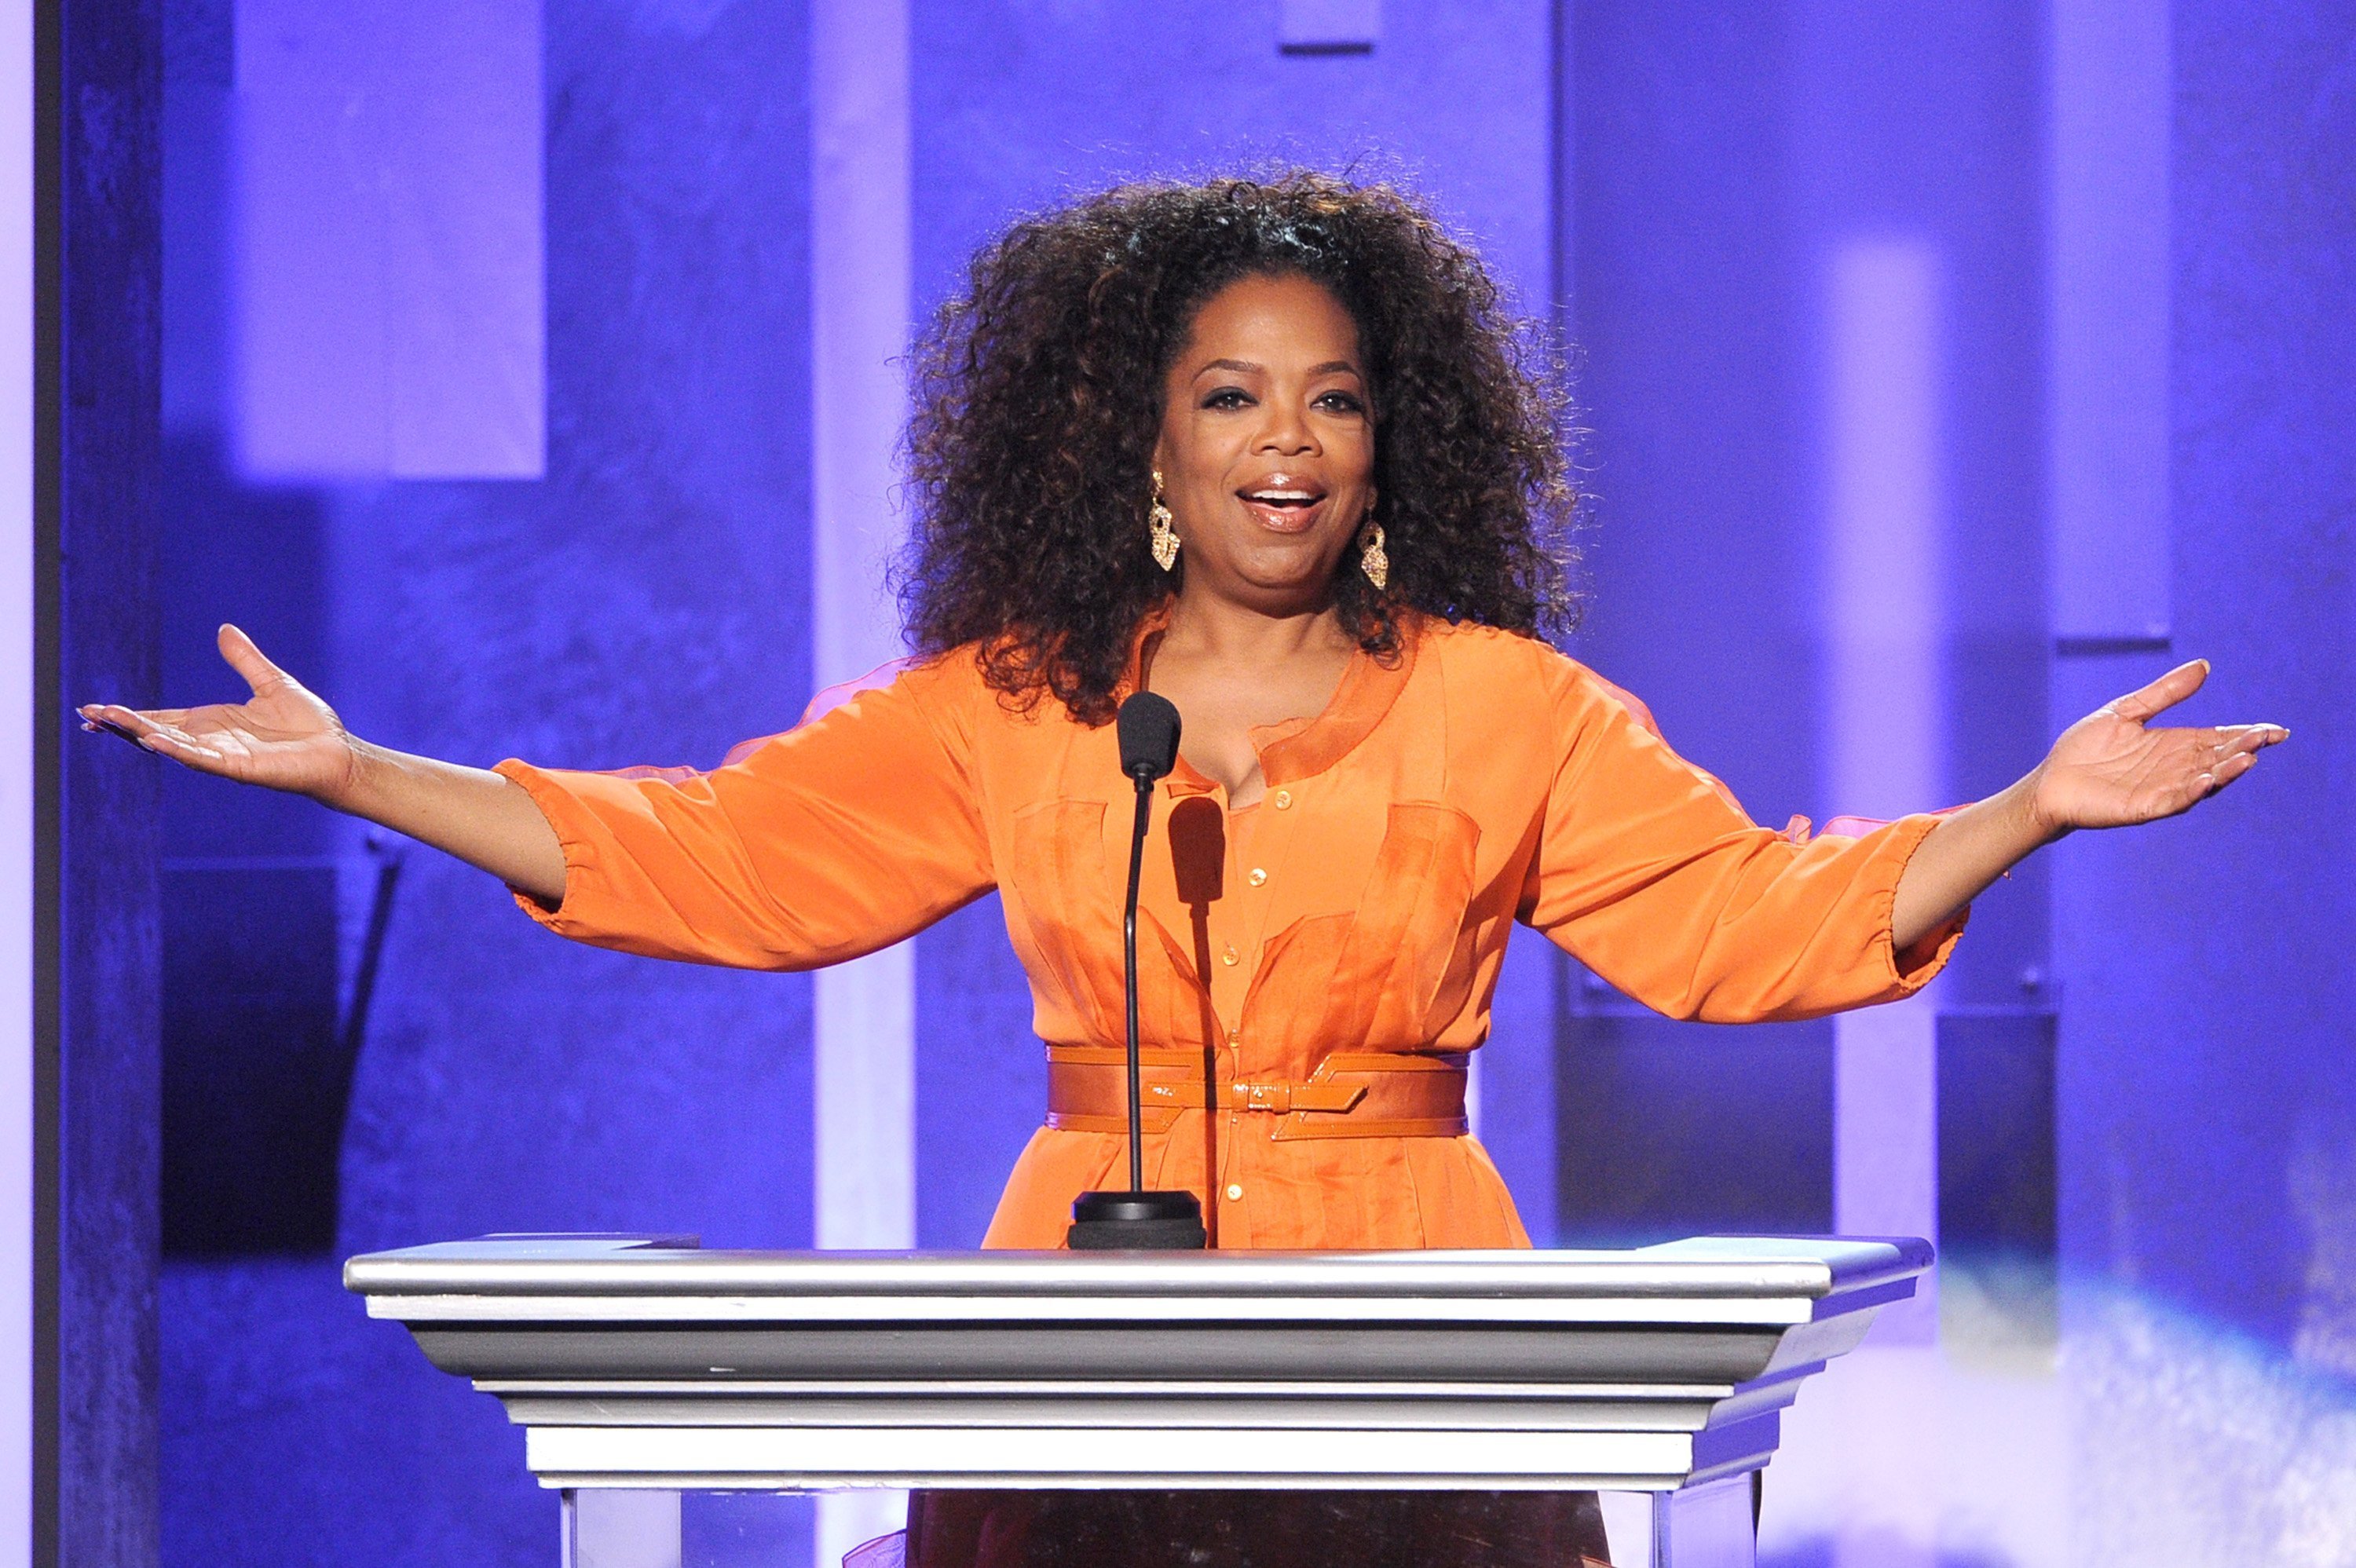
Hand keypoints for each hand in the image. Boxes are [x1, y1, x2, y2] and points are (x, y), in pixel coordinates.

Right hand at [79, 624, 359, 802]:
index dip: (131, 714)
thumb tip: (224, 630)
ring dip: (144, 733)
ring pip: (174, 745)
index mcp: (214, 723)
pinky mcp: (242, 768)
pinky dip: (179, 750)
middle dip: (125, 724)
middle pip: (159, 731)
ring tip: (111, 722)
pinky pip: (205, 759)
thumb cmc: (309, 726)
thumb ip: (246, 660)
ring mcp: (225, 756)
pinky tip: (155, 740)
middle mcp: (213, 741)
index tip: (95, 708)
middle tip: (90, 715)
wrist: (339, 752)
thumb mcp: (272, 684)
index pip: (162, 717)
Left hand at [2027, 659, 2287, 836]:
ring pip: (2203, 781)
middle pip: (2218, 758)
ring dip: (2226, 771)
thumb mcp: (2126, 711)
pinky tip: (2207, 781)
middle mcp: (2174, 768)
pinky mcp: (2143, 807)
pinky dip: (2192, 792)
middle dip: (2243, 749)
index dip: (2247, 734)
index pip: (2219, 738)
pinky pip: (2174, 800)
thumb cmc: (2085, 748)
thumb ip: (2164, 693)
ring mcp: (2161, 789)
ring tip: (2247, 758)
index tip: (2275, 730)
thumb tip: (2204, 666)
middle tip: (2266, 738)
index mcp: (2173, 744)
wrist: (2050, 781)